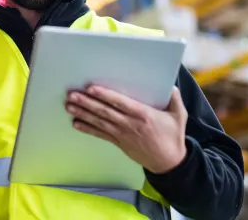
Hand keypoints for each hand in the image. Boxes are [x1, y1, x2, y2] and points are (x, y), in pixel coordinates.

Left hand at [65, 85, 187, 174]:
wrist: (169, 163)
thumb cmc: (173, 137)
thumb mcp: (179, 116)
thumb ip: (175, 98)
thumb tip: (171, 85)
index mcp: (143, 114)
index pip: (120, 103)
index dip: (105, 95)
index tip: (91, 88)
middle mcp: (129, 124)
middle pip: (105, 111)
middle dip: (87, 103)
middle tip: (71, 95)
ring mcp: (122, 134)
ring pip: (99, 122)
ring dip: (83, 113)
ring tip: (69, 106)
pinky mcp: (119, 143)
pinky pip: (101, 134)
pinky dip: (88, 129)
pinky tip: (76, 123)